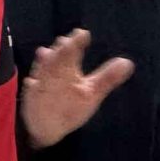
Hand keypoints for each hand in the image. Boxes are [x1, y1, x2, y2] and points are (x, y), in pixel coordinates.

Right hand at [18, 29, 131, 148]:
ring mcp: (42, 85)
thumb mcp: (92, 93)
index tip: (83, 33)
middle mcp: (55, 73)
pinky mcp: (32, 99)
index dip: (77, 42)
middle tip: (64, 42)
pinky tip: (32, 81)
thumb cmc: (71, 106)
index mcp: (69, 69)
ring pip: (42, 71)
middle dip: (60, 51)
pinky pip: (31, 91)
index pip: (74, 52)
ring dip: (44, 64)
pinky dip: (32, 86)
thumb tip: (128, 62)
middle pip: (57, 59)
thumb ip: (107, 78)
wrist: (49, 127)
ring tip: (45, 55)